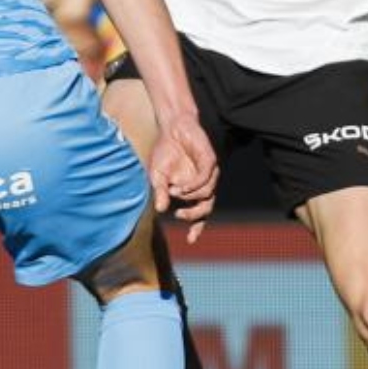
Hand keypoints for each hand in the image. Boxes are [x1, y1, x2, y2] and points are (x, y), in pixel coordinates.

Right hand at [148, 111, 218, 238]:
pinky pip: (205, 179)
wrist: (171, 128)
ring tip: (173, 191)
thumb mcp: (157, 175)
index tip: (190, 241)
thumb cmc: (165, 152)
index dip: (196, 227)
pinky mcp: (210, 162)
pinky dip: (193, 186)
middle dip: (194, 216)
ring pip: (207, 195)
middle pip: (207, 208)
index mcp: (192, 191)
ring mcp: (208, 174)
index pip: (199, 214)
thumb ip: (160, 192)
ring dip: (190, 197)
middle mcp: (203, 185)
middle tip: (179, 214)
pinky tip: (179, 186)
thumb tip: (160, 210)